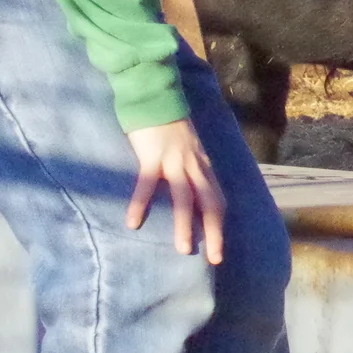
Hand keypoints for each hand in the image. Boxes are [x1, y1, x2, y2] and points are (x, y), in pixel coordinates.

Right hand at [126, 119, 226, 262]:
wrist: (155, 94)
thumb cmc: (167, 124)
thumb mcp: (187, 147)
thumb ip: (190, 167)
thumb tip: (190, 189)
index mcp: (202, 165)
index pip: (217, 199)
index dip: (219, 224)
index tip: (220, 249)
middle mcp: (194, 164)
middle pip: (210, 202)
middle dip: (215, 232)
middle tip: (215, 258)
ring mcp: (174, 160)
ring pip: (185, 197)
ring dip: (185, 225)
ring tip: (183, 249)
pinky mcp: (152, 154)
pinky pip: (147, 183)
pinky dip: (141, 203)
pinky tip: (133, 222)